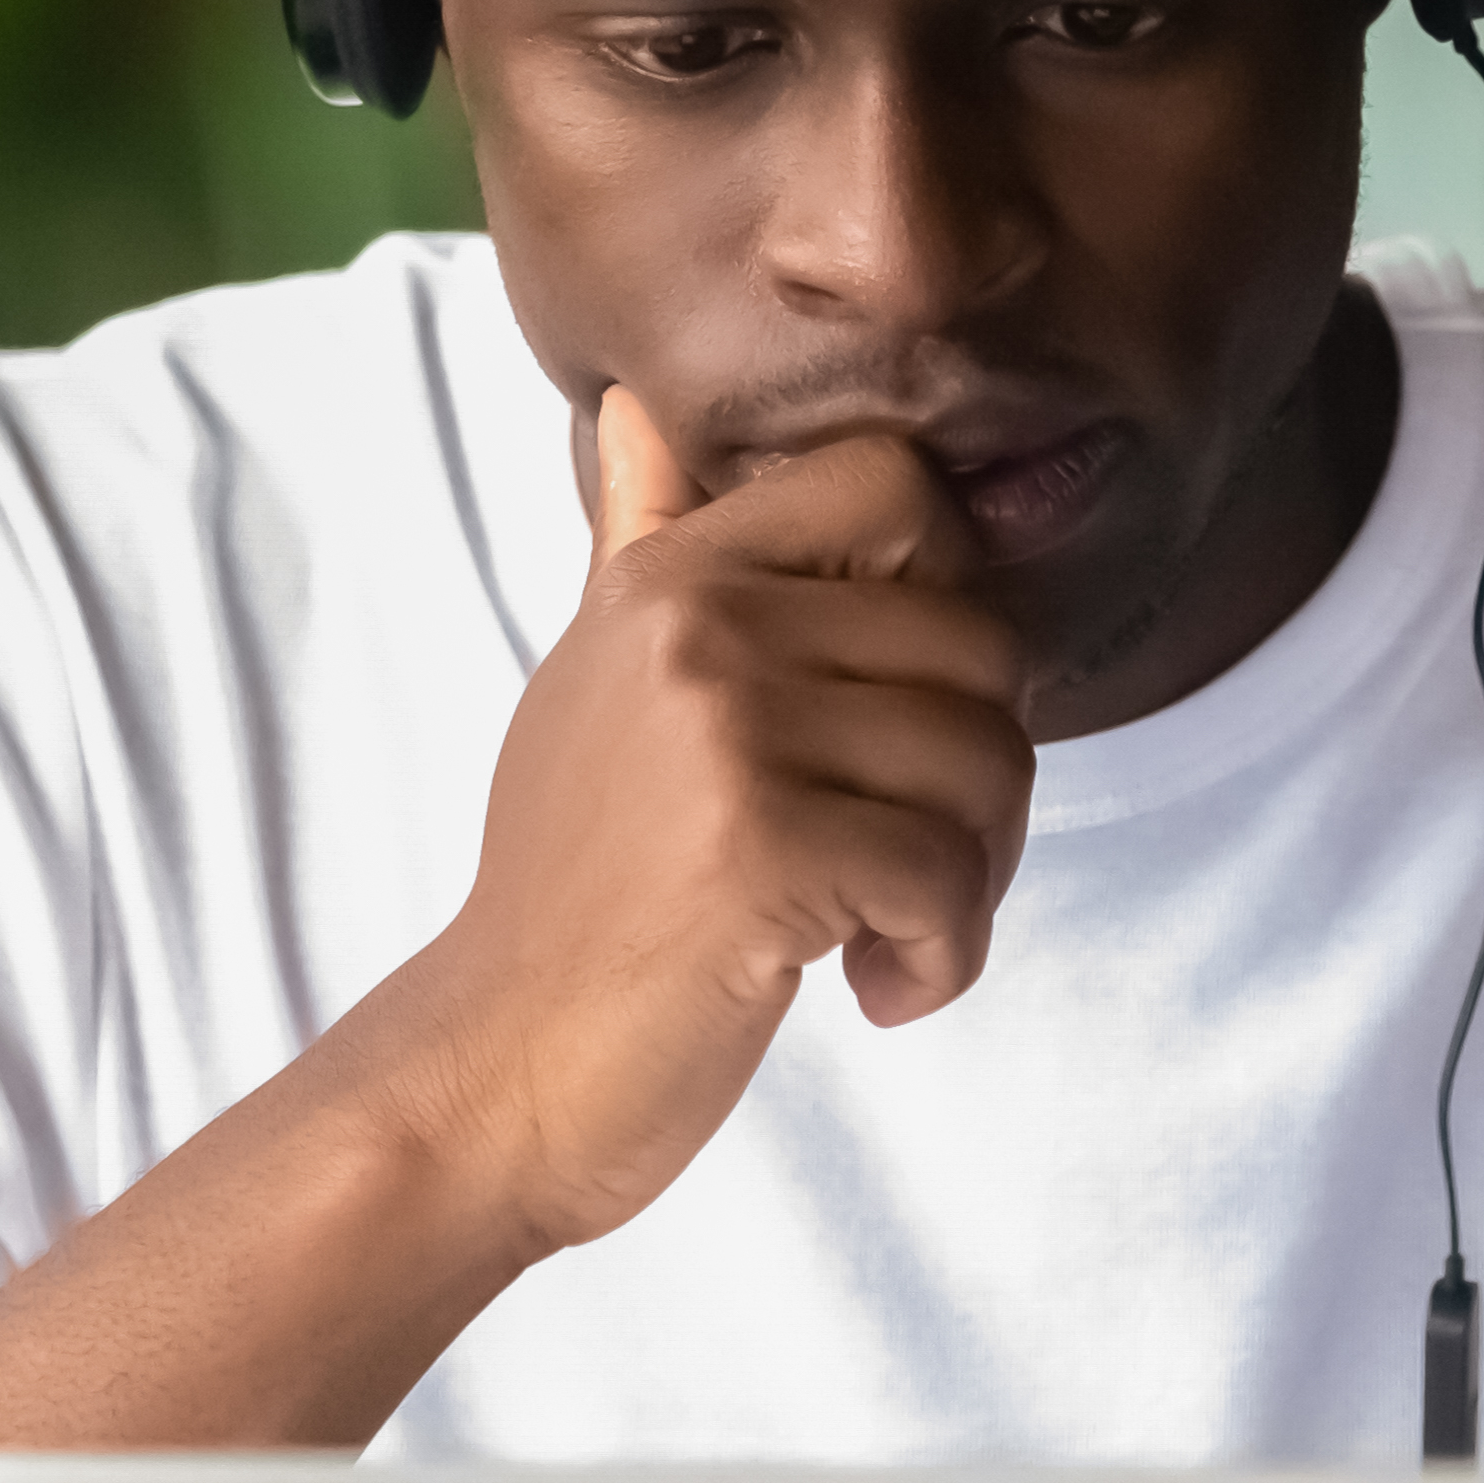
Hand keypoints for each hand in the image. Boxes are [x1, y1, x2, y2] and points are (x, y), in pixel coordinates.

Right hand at [369, 385, 1034, 1249]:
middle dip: (982, 781)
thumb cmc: (573, 897)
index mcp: (670, 576)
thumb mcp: (594, 691)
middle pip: (982, 648)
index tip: (899, 710)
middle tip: (906, 868)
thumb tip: (636, 413)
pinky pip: (948, 876)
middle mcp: (697, 625)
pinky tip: (870, 989)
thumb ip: (638, 550)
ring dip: (968, 883)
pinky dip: (942, 957)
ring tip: (878, 935)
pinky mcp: (760, 850)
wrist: (498, 1069)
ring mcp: (725, 733)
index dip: (951, 597)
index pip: (896, 485)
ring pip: (986, 765)